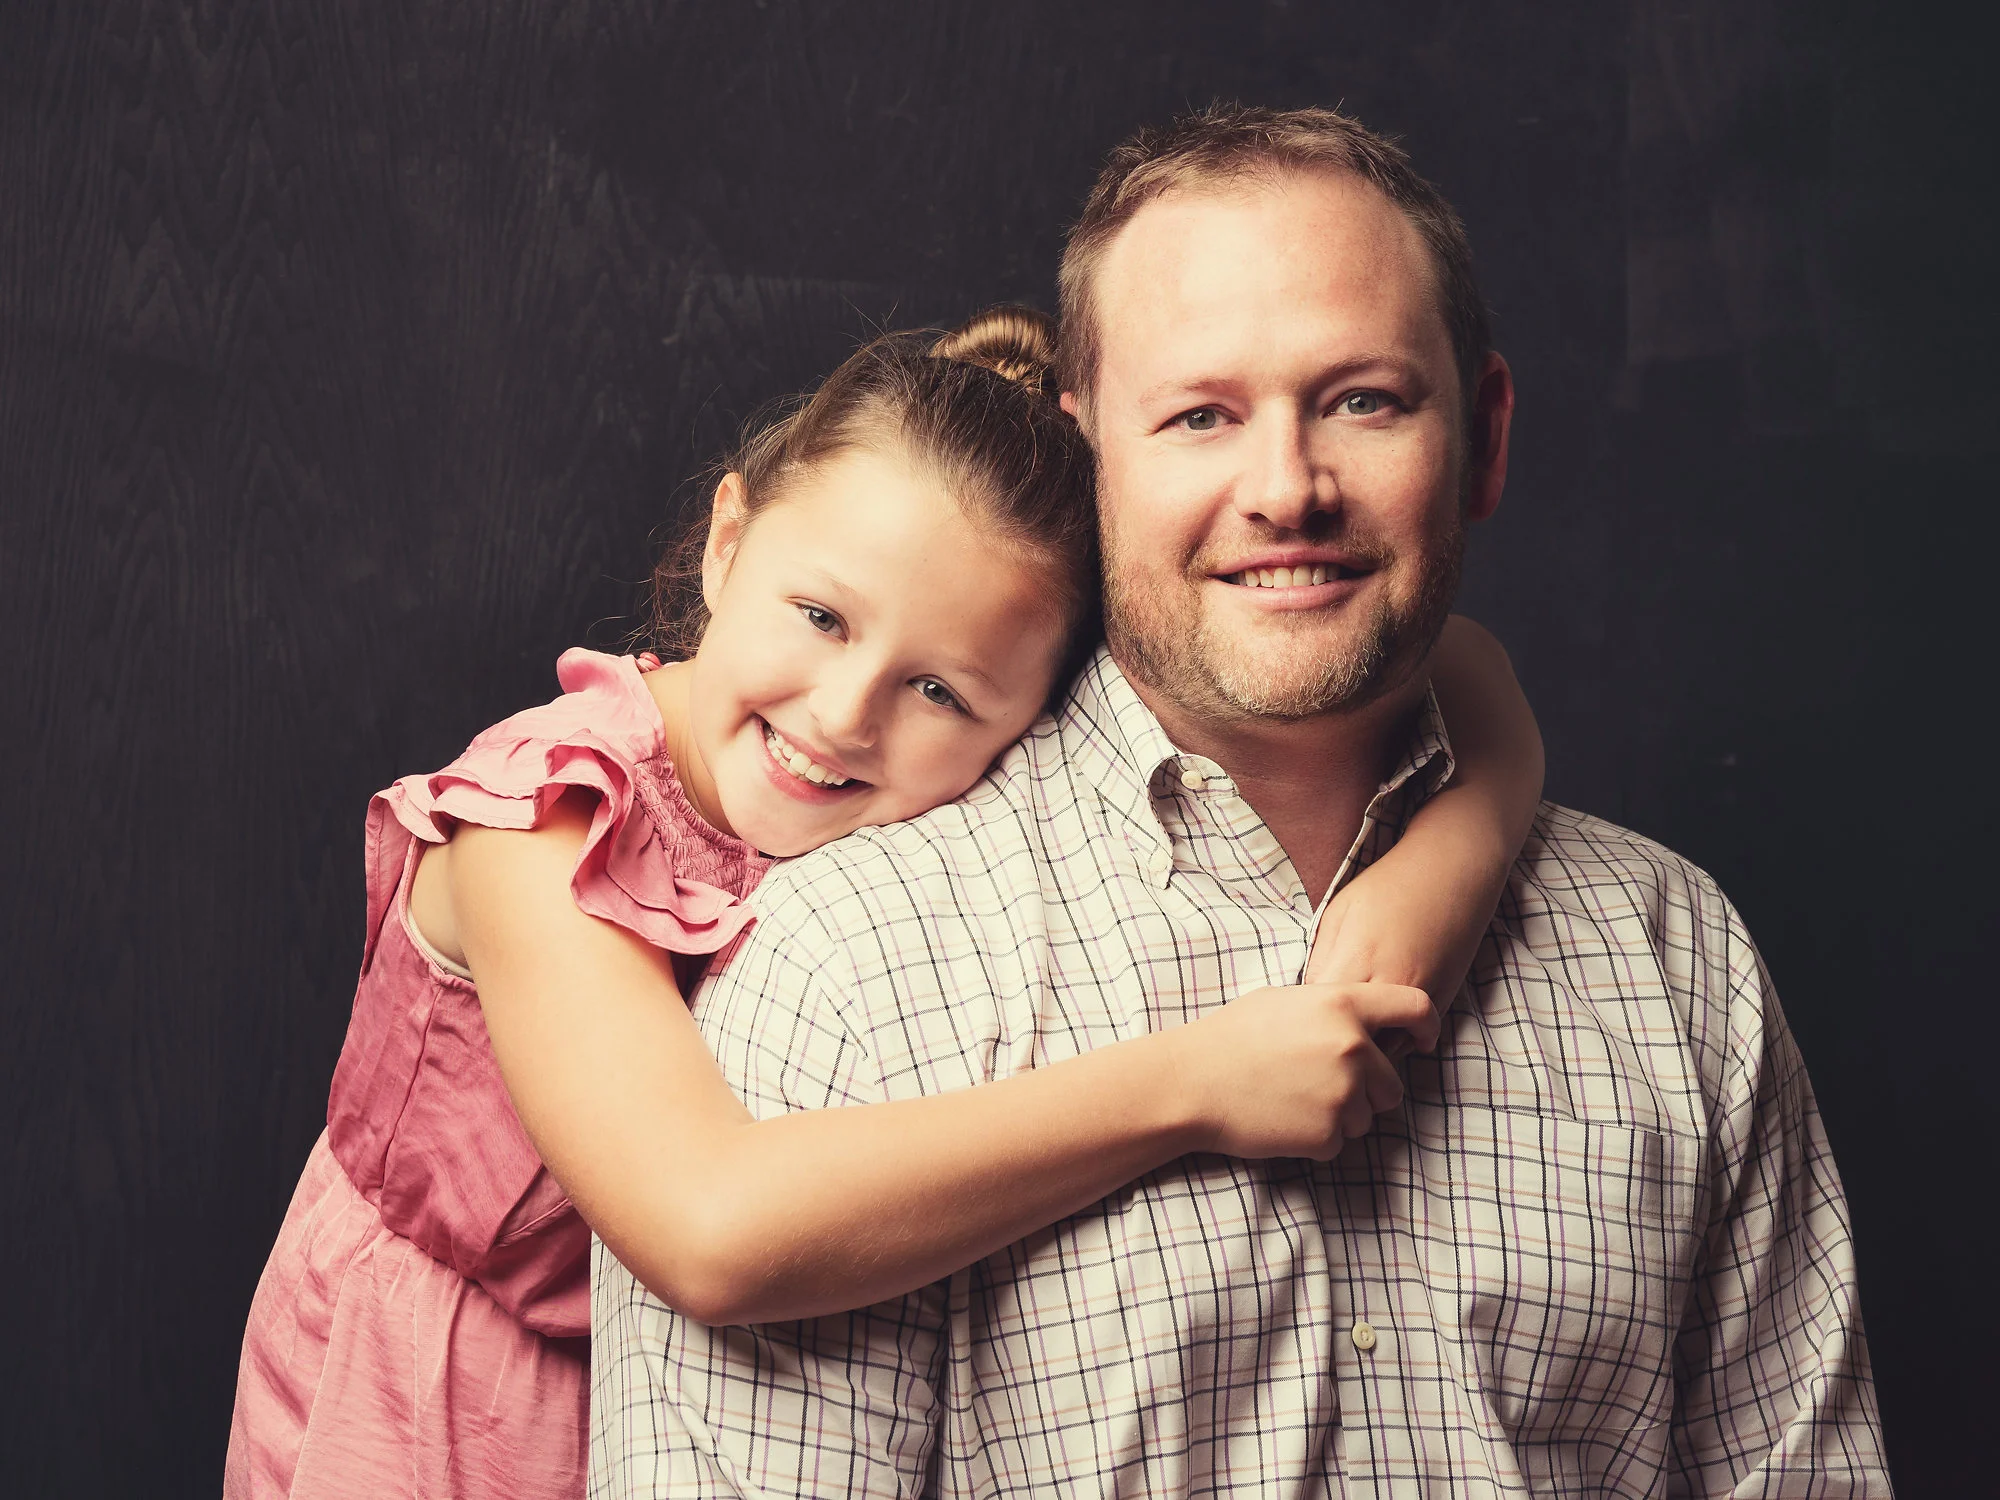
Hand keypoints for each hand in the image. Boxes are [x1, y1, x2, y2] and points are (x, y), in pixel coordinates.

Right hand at [1170, 981, 1438, 1160]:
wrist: (1192, 1083)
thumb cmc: (1231, 1037)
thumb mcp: (1285, 1001)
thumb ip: (1334, 1008)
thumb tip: (1365, 1021)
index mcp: (1344, 1005)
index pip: (1416, 1007)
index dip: (1427, 1025)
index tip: (1423, 1040)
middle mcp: (1354, 1048)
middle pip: (1393, 1083)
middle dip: (1367, 1090)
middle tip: (1317, 1085)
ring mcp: (1344, 1093)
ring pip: (1367, 1117)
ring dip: (1338, 1115)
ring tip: (1289, 1099)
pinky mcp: (1328, 1134)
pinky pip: (1338, 1142)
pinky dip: (1315, 1138)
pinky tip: (1281, 1119)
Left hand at [1304, 862, 1492, 1060]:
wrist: (1451, 870)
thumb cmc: (1388, 885)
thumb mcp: (1339, 912)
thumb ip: (1321, 959)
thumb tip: (1308, 998)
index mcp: (1356, 959)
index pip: (1321, 1016)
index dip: (1307, 1020)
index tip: (1300, 1018)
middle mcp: (1390, 984)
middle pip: (1352, 1039)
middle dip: (1334, 1041)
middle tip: (1321, 1034)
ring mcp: (1420, 996)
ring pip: (1385, 1049)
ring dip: (1366, 1047)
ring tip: (1350, 1034)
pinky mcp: (1443, 1000)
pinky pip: (1412, 1040)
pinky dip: (1394, 1040)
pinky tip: (1380, 1026)